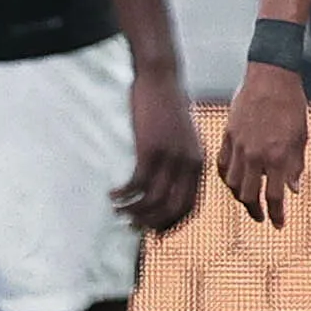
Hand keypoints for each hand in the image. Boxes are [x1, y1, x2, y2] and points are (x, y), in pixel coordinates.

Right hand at [114, 58, 207, 232]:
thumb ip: (181, 160)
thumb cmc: (168, 106)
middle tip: (131, 226)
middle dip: (151, 223)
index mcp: (199, 163)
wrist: (161, 78)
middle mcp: (189, 164)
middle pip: (172, 209)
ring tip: (118, 211)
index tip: (153, 233)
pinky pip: (137, 183)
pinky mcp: (151, 149)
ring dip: (133, 211)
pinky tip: (112, 195)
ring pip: (153, 200)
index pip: (190, 207)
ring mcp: (171, 157)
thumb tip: (167, 184)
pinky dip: (124, 195)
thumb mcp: (183, 137)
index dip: (170, 224)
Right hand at [217, 61, 310, 226]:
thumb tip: (294, 189)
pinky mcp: (227, 136)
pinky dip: (227, 177)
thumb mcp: (302, 136)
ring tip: (249, 200)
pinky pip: (223, 165)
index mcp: (278, 156)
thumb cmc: (291, 105)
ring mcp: (239, 146)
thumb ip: (296, 165)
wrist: (271, 77)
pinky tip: (234, 181)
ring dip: (241, 196)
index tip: (278, 225)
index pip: (275, 196)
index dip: (277, 215)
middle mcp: (256, 155)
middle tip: (262, 217)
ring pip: (233, 183)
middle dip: (256, 211)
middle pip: (249, 195)